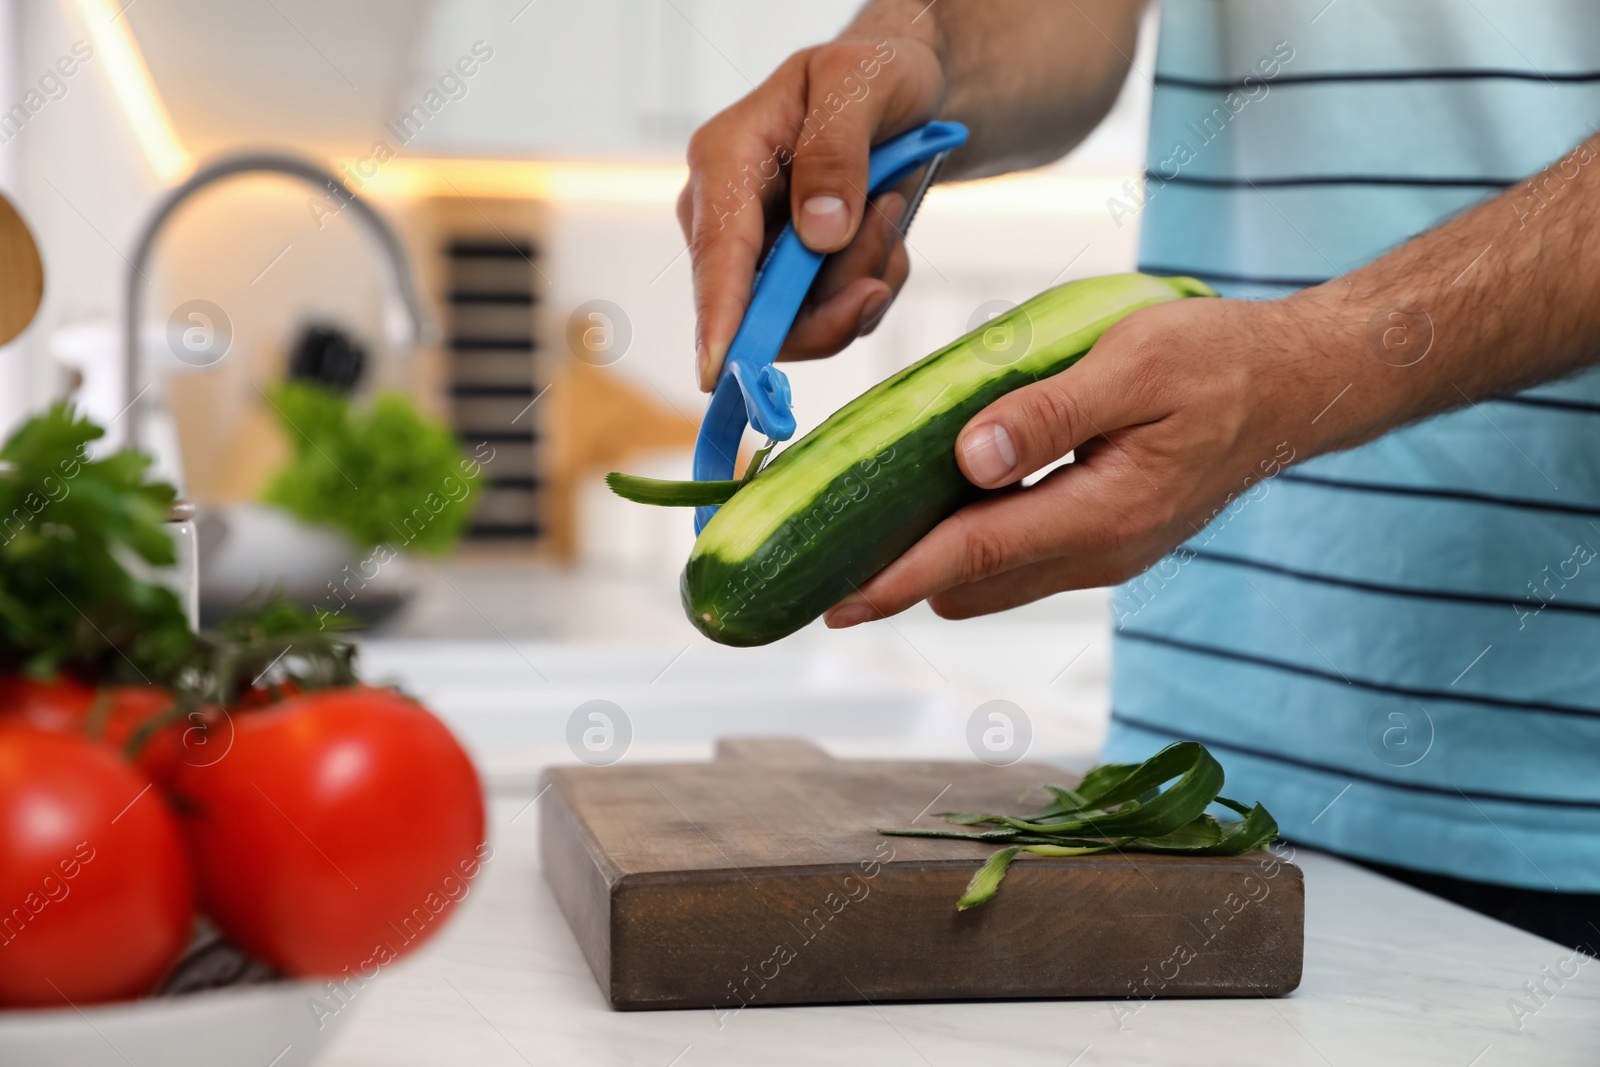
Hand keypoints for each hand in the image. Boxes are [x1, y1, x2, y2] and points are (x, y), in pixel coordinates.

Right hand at [676, 33, 946, 390]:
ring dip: (864, 279)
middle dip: (834, 293)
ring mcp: (760, 255)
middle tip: (888, 229)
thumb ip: (836, 151)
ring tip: (890, 207)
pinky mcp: (795, 280)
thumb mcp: (858, 84)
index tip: (720, 370)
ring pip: (805, 321)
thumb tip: (818, 234)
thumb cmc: (870, 75)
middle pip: (760, 308)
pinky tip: (885, 231)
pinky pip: (836, 316)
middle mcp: (728, 217)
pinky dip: (873, 284)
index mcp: (725, 161)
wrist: (900, 92)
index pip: (717, 253)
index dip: (720, 316)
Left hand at [824, 294, 1349, 624]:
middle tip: (827, 546)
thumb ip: (1050, 411)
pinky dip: (973, 542)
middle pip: (971, 583)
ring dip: (935, 560)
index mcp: (1104, 512)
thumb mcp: (1135, 364)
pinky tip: (942, 501)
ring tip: (867, 524)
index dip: (896, 577)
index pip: (974, 554)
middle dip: (900, 575)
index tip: (833, 600)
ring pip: (992, 579)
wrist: (1293, 388)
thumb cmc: (1219, 361)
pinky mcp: (1104, 539)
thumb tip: (968, 455)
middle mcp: (1099, 552)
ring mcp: (1103, 553)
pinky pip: (1019, 558)